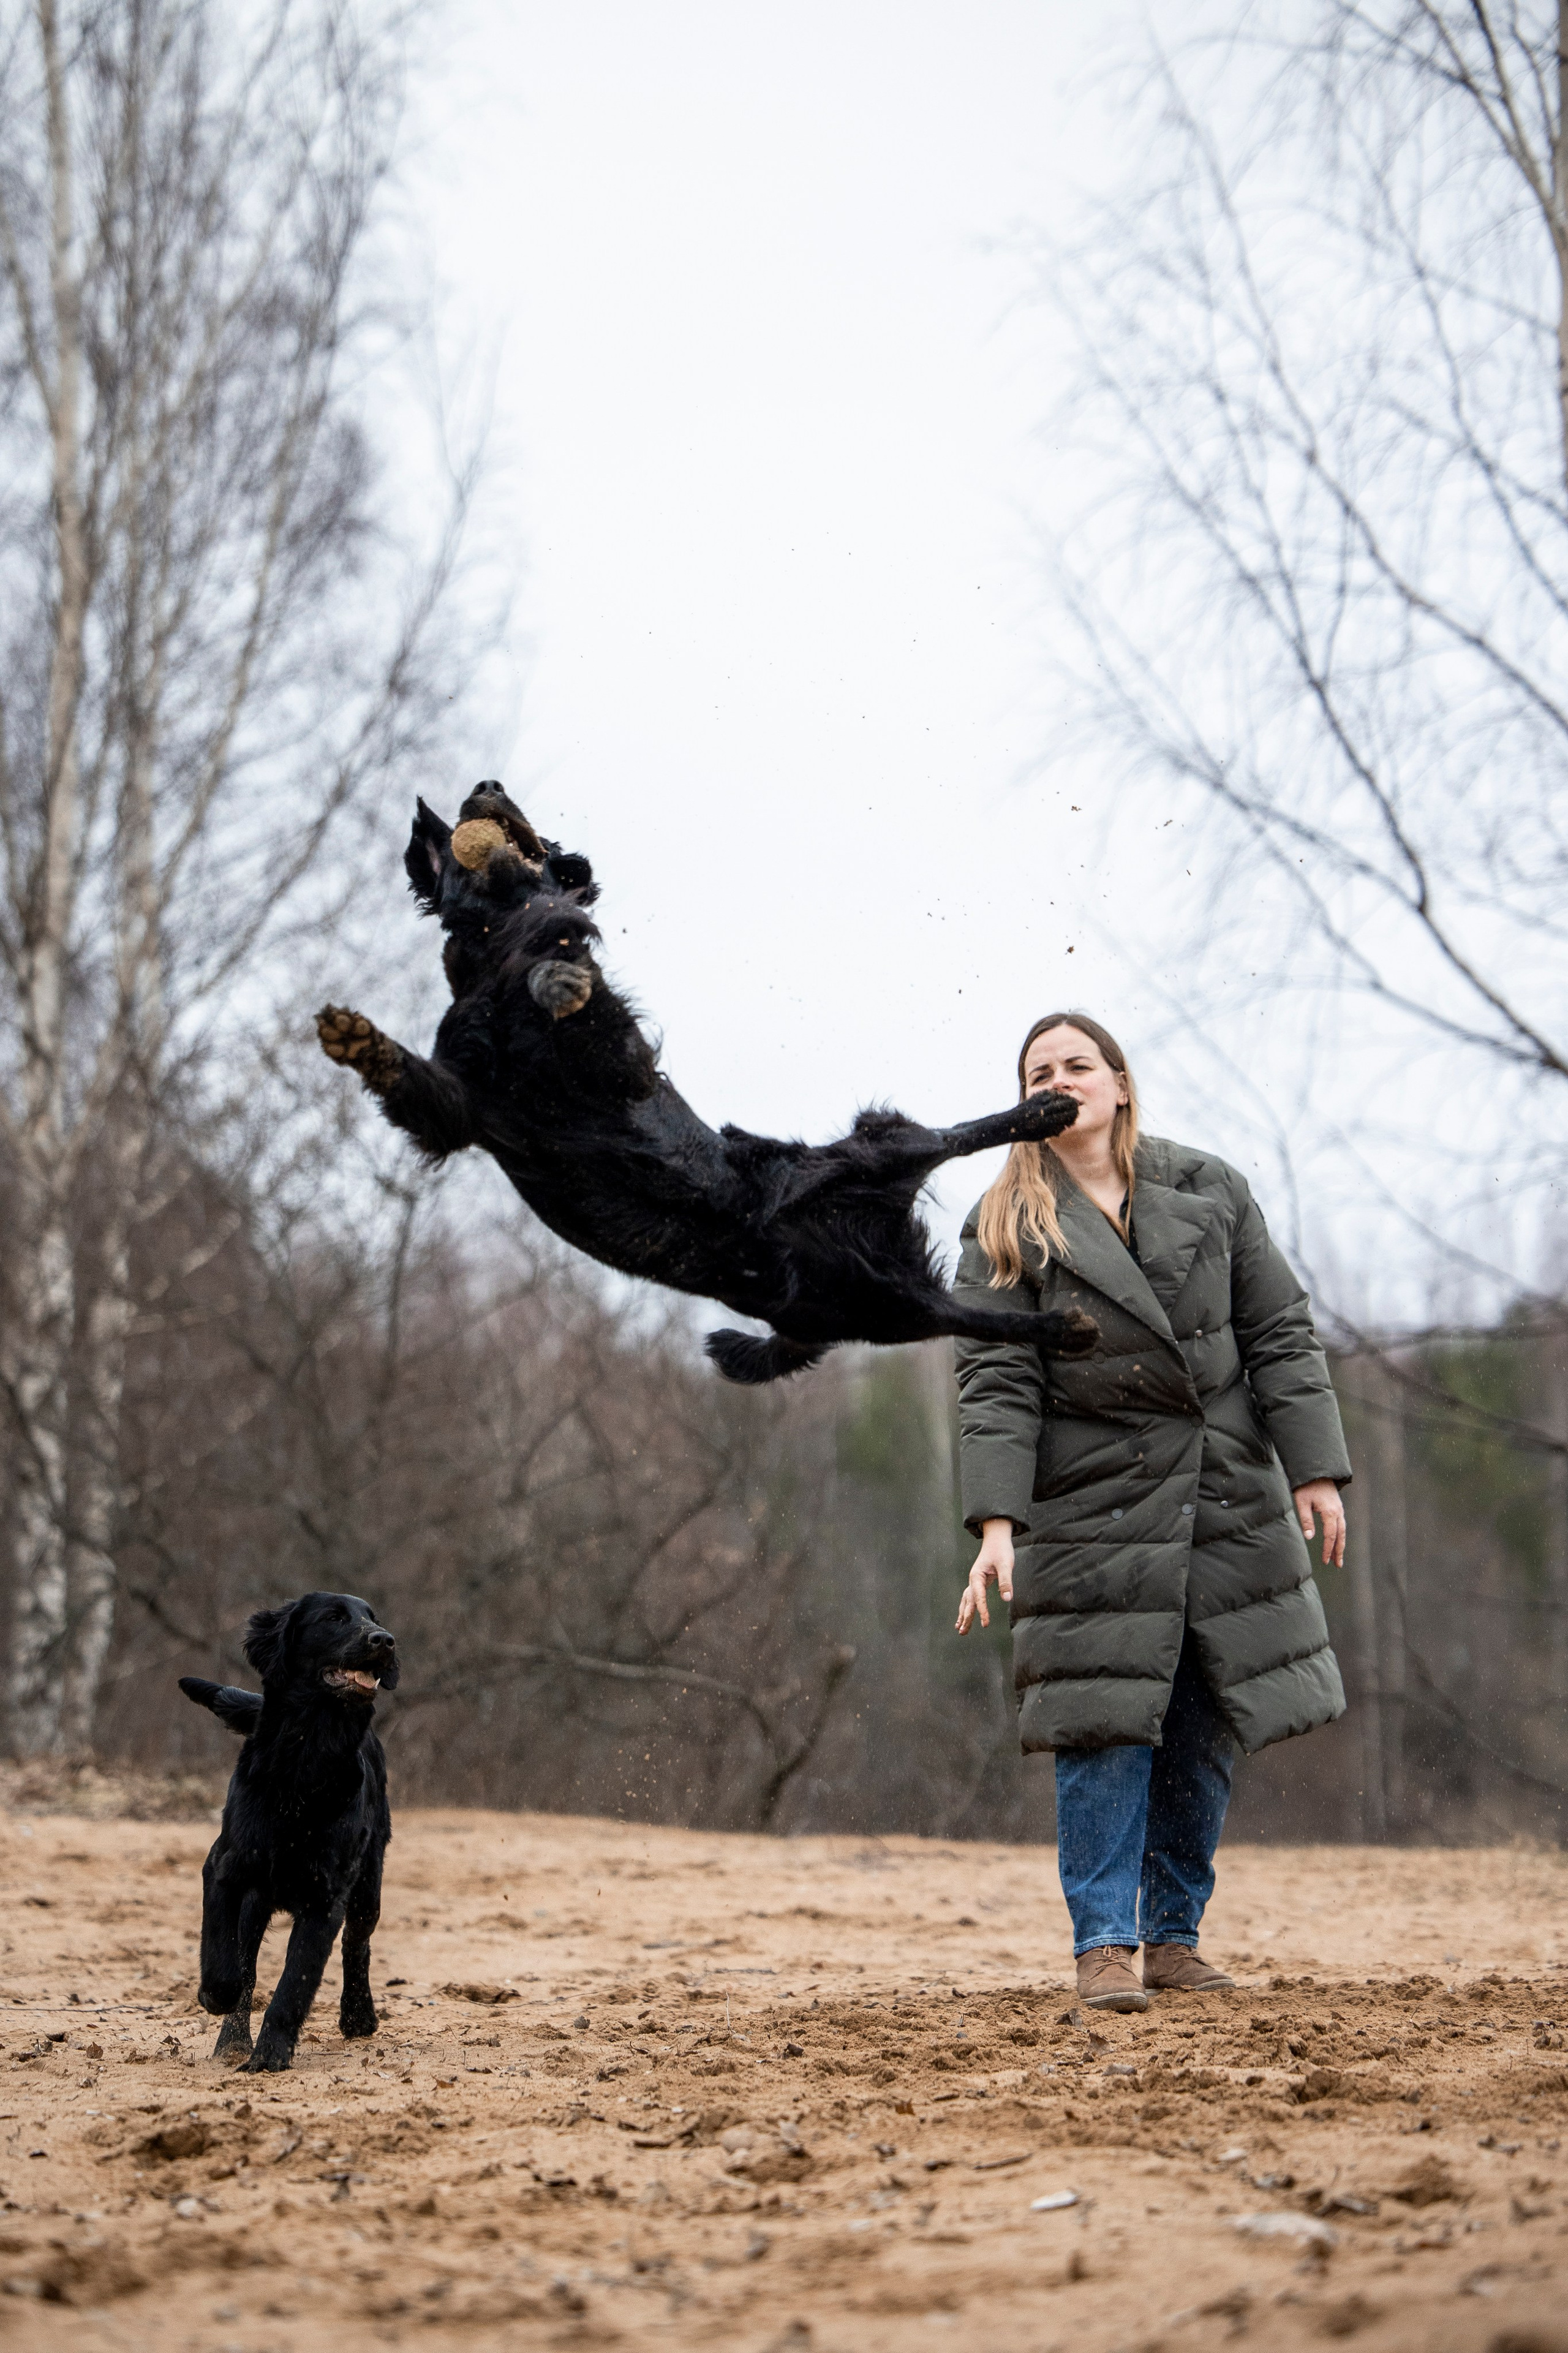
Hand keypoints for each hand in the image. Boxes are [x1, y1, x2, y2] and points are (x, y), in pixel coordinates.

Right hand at [957, 1518, 1014, 1634]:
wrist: (996, 1538)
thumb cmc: (1001, 1550)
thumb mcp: (1005, 1564)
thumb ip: (1006, 1580)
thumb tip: (1007, 1598)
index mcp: (977, 1576)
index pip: (978, 1597)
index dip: (982, 1611)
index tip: (985, 1624)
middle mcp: (973, 1580)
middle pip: (968, 1602)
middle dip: (965, 1618)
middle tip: (962, 1633)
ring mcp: (974, 1581)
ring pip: (966, 1601)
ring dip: (963, 1615)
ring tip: (959, 1629)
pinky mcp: (978, 1582)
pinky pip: (971, 1598)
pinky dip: (967, 1608)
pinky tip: (964, 1616)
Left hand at [1293, 1478, 1345, 1568]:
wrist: (1316, 1470)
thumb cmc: (1306, 1486)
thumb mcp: (1302, 1502)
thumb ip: (1306, 1520)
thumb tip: (1310, 1537)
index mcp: (1329, 1512)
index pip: (1330, 1536)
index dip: (1328, 1550)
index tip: (1325, 1561)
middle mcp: (1338, 1512)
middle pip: (1340, 1536)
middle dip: (1339, 1551)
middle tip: (1337, 1565)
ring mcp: (1339, 1509)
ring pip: (1342, 1530)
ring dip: (1341, 1544)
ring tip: (1338, 1558)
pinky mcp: (1337, 1507)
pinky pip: (1341, 1524)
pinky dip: (1340, 1535)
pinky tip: (1337, 1541)